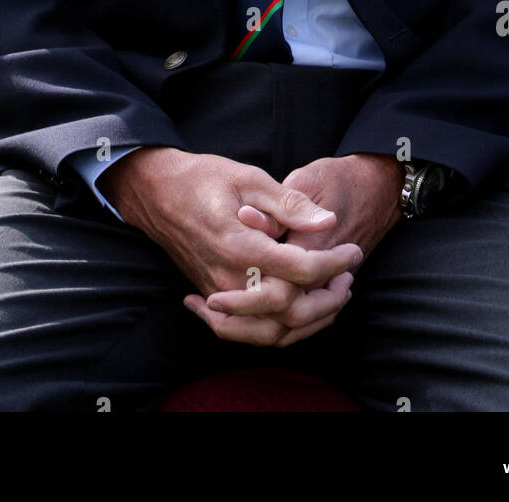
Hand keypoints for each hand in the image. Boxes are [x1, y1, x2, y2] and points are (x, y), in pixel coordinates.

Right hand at [100, 147, 362, 346]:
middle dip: (327, 299)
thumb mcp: (248, 176)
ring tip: (330, 294)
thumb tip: (328, 222)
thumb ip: (289, 202)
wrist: (155, 194)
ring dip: (307, 321)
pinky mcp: (211, 297)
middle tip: (348, 276)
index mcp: (239, 244)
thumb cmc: (202, 178)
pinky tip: (297, 309)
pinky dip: (279, 328)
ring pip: (269, 332)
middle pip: (288, 312)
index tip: (354, 252)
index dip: (334, 264)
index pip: (298, 270)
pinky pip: (249, 330)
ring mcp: (216, 292)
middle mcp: (227, 278)